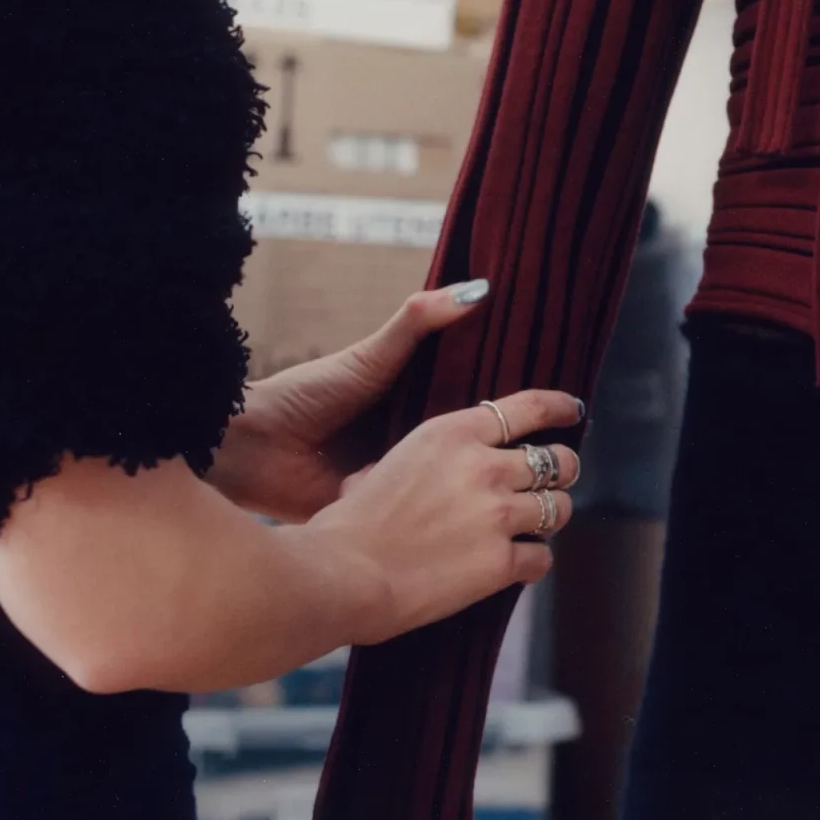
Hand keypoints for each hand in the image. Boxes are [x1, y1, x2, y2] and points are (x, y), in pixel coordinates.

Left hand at [211, 282, 535, 521]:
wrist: (253, 450)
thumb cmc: (308, 394)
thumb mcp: (372, 356)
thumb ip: (419, 321)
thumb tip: (480, 289)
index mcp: (416, 402)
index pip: (481, 408)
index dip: (517, 415)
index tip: (565, 415)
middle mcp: (414, 444)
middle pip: (476, 452)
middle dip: (509, 460)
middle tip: (560, 464)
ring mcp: (401, 481)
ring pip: (455, 489)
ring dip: (479, 495)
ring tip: (528, 499)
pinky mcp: (383, 513)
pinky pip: (423, 520)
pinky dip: (442, 523)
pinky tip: (480, 530)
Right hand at [308, 387, 583, 646]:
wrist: (340, 574)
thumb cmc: (348, 524)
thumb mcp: (383, 465)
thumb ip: (417, 461)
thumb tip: (407, 471)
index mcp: (453, 432)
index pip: (529, 407)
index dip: (560, 407)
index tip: (574, 410)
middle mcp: (485, 466)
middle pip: (557, 461)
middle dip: (562, 472)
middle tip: (553, 483)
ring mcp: (497, 514)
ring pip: (559, 508)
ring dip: (549, 517)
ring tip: (535, 527)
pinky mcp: (500, 562)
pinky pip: (542, 558)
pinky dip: (533, 563)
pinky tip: (520, 567)